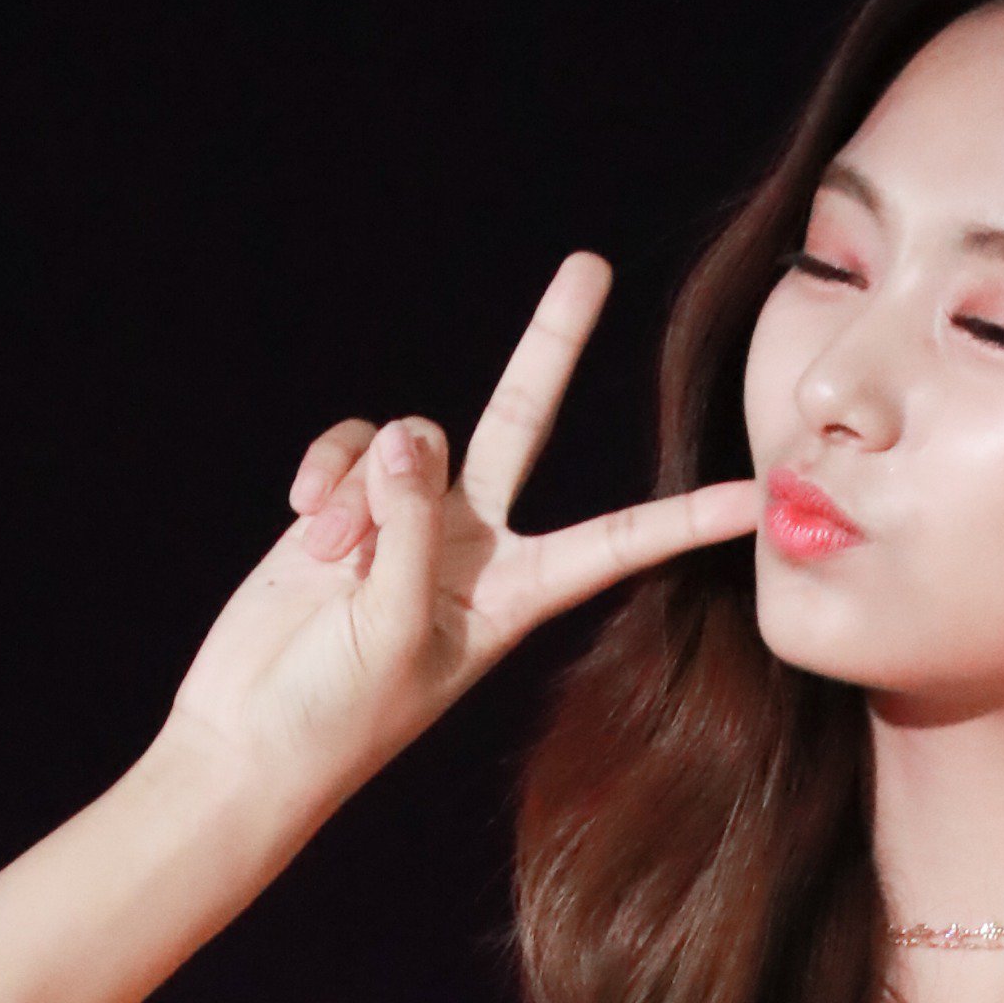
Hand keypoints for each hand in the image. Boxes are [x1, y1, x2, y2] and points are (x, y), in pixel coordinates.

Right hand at [157, 252, 761, 821]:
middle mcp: (473, 545)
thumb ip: (413, 526)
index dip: (681, 522)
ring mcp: (409, 519)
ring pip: (410, 439)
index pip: (614, 546)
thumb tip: (411, 435)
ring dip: (364, 487)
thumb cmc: (336, 715)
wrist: (250, 737)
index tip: (752, 500)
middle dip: (549, 343)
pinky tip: (302, 523)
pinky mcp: (349, 503)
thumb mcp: (395, 629)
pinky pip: (354, 448)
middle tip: (591, 265)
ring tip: (331, 559)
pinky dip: (327, 473)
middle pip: (521, 422)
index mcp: (514, 597)